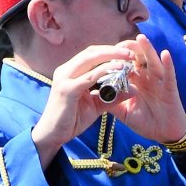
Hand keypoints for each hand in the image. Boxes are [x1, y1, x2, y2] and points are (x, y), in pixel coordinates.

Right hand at [31, 36, 183, 159]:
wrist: (52, 135)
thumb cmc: (72, 120)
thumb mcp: (96, 105)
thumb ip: (112, 96)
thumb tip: (133, 89)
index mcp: (69, 72)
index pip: (91, 54)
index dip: (109, 51)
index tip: (127, 53)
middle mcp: (65, 71)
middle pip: (91, 52)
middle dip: (113, 49)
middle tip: (132, 52)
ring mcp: (64, 79)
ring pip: (90, 59)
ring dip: (111, 55)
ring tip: (129, 56)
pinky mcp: (67, 90)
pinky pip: (89, 76)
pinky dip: (105, 70)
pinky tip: (119, 69)